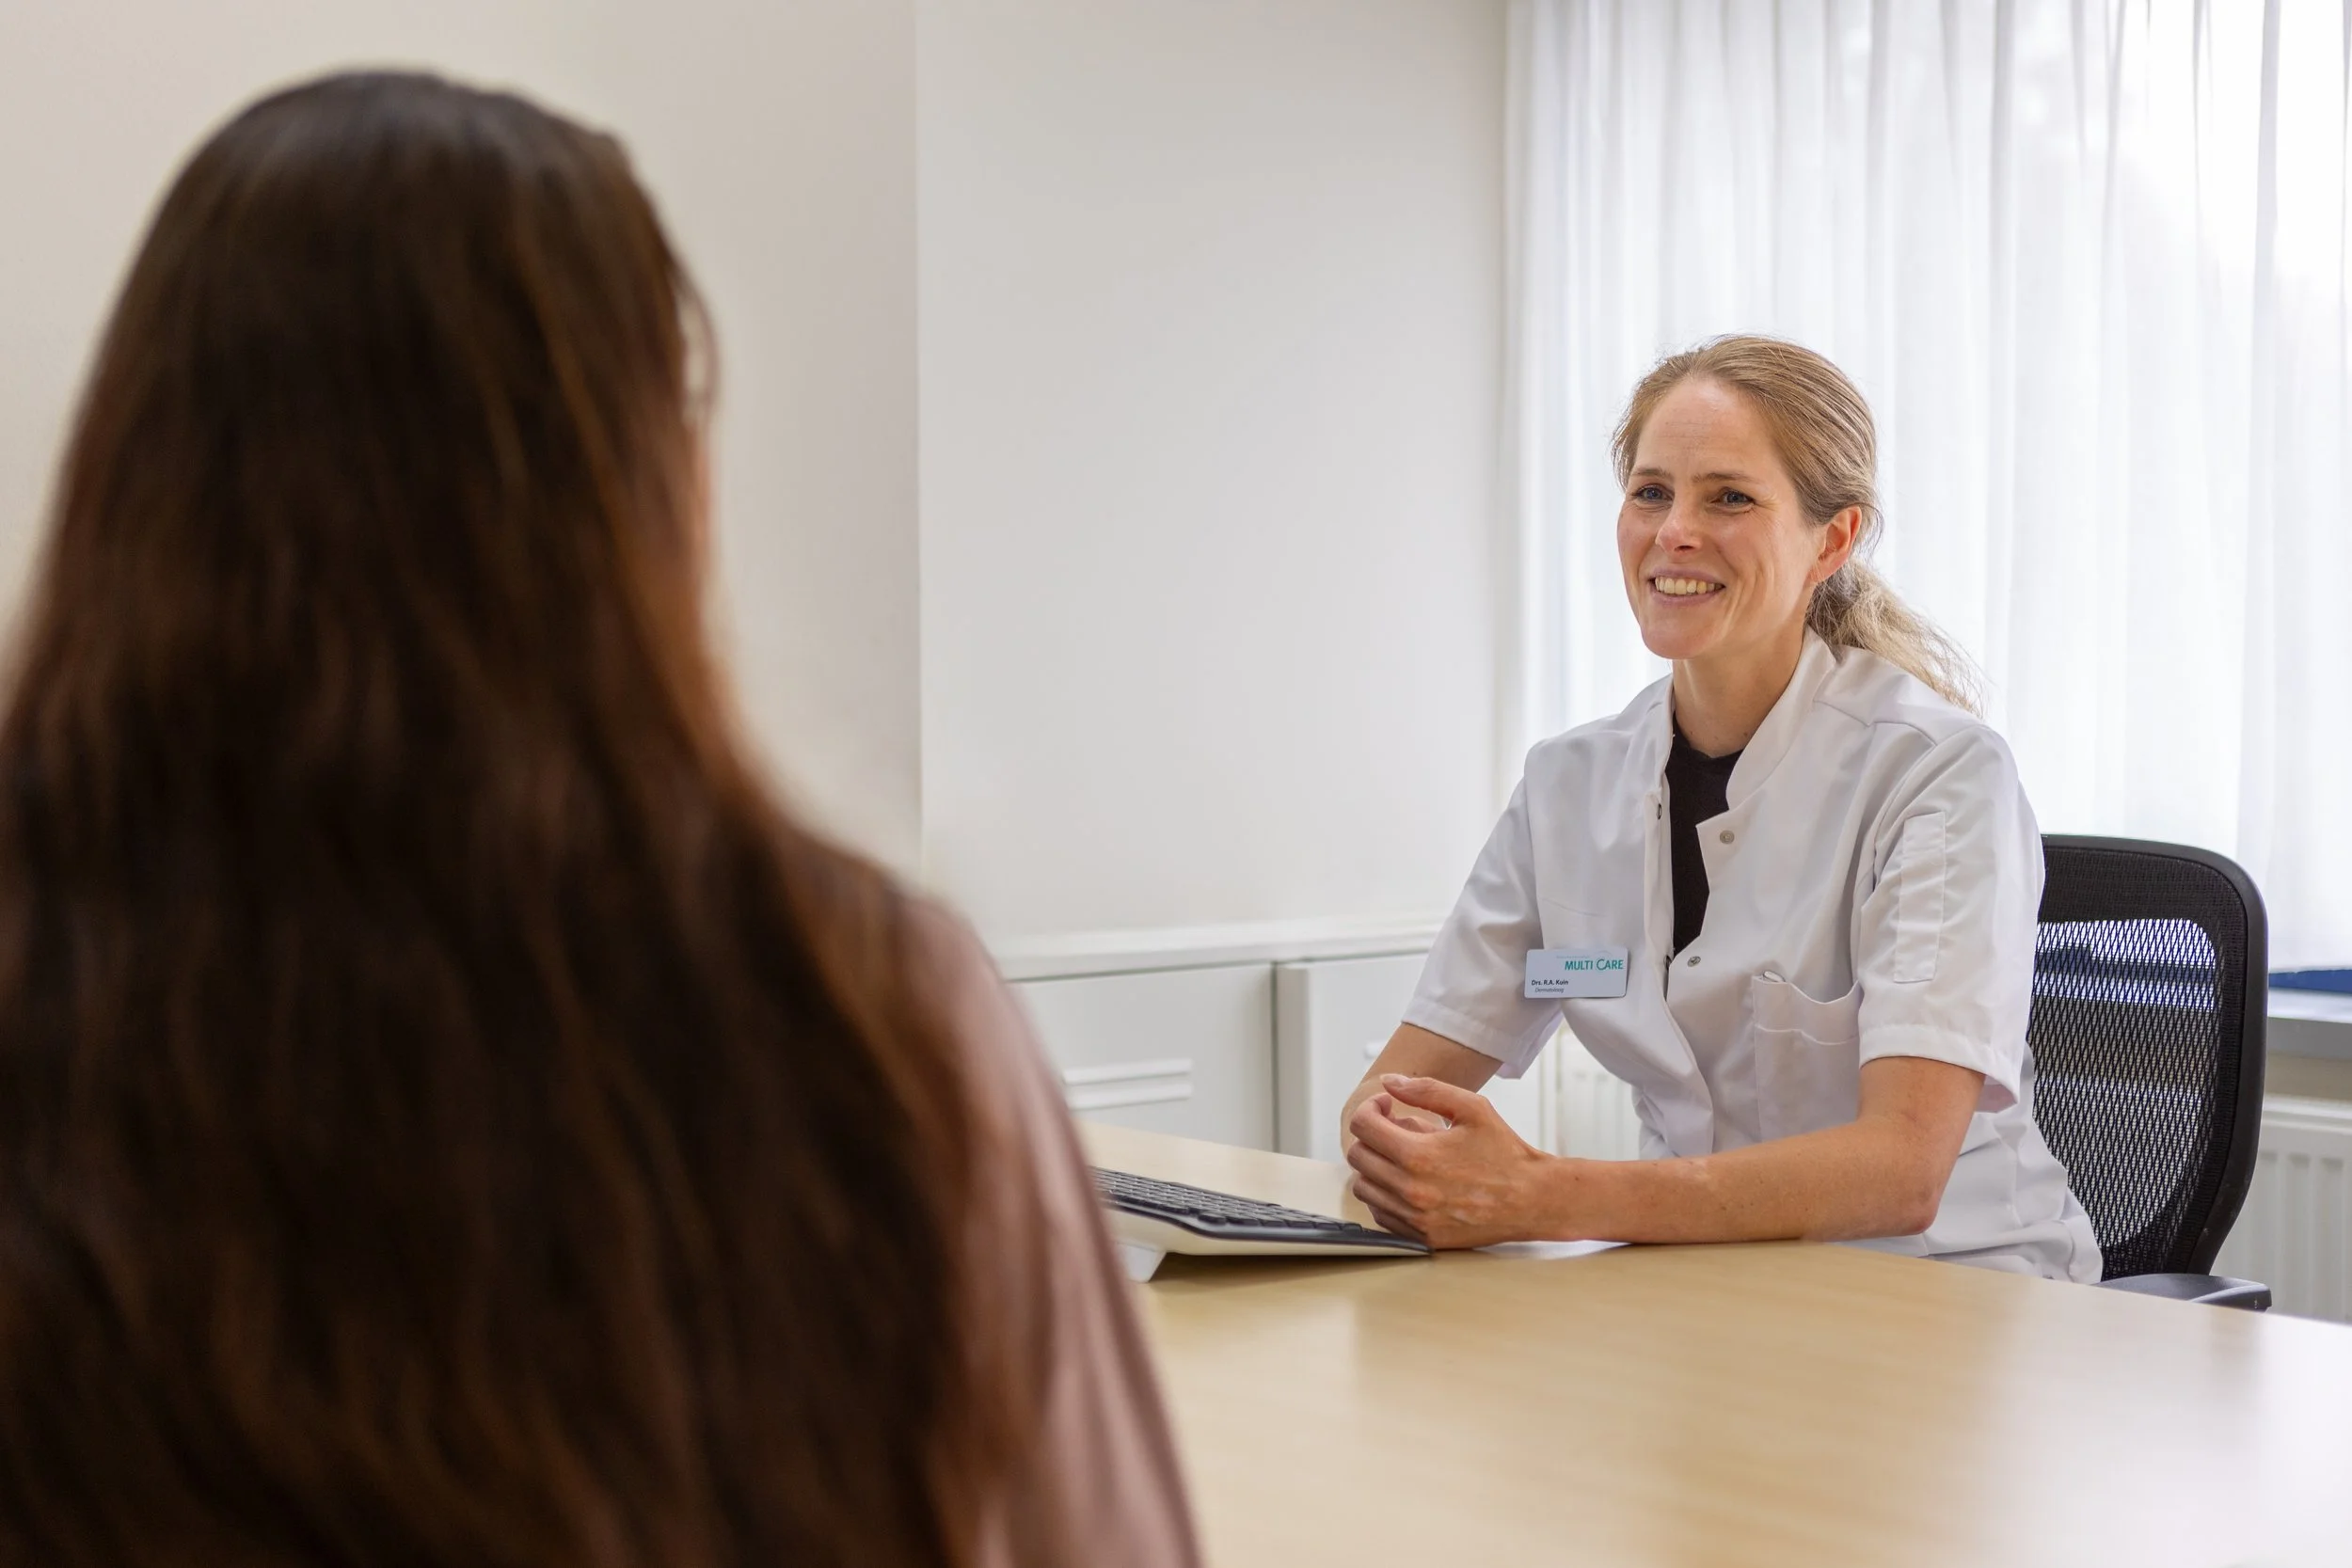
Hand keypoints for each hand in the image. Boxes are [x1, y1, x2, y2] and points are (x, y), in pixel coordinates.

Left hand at [1344, 1074, 1551, 1248]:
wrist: (1533, 1199)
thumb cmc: (1504, 1151)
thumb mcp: (1472, 1108)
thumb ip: (1426, 1090)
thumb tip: (1388, 1082)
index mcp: (1418, 1156)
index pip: (1363, 1127)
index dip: (1371, 1108)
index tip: (1387, 1106)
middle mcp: (1410, 1191)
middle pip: (1357, 1156)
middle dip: (1372, 1135)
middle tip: (1398, 1129)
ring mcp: (1414, 1218)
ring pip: (1363, 1188)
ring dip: (1375, 1166)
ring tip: (1405, 1156)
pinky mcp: (1421, 1237)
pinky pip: (1380, 1214)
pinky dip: (1385, 1195)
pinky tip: (1410, 1181)